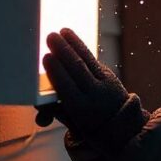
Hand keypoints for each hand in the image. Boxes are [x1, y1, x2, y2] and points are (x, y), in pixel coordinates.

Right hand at [40, 28, 148, 154]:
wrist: (121, 128)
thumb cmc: (88, 127)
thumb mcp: (72, 123)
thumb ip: (56, 110)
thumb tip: (38, 105)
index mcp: (82, 110)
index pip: (67, 87)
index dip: (57, 71)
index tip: (46, 57)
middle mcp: (95, 95)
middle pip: (78, 69)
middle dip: (63, 51)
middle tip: (51, 36)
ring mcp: (105, 84)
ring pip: (87, 61)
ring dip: (73, 44)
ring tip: (62, 32)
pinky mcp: (110, 76)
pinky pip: (93, 60)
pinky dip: (81, 48)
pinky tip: (71, 38)